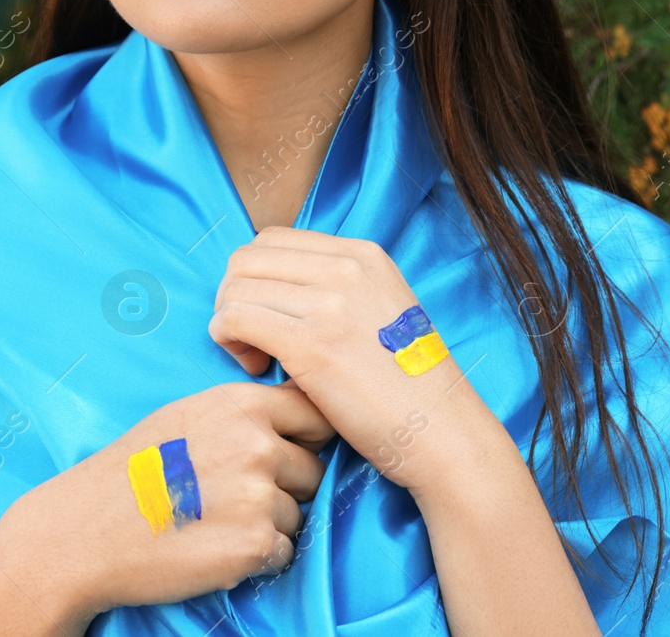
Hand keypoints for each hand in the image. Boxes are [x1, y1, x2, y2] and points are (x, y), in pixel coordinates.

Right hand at [22, 380, 334, 619]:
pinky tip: (215, 547)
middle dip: (285, 486)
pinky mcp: (254, 544)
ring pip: (298, 514)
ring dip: (269, 524)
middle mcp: (257, 444)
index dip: (307, 438)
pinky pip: (284, 552)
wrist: (85, 532)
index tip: (287, 453)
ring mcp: (258, 495)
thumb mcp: (188, 414)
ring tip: (215, 522)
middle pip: (312, 469)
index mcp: (242, 404)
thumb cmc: (134, 470)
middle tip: (232, 497)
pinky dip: (257, 557)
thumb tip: (299, 412)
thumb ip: (245, 412)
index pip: (316, 415)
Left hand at [209, 226, 470, 491]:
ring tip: (256, 358)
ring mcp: (330, 303)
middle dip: (233, 295)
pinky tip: (255, 368)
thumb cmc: (406, 384)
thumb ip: (336, 288)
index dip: (254, 276)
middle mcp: (346, 267)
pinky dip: (228, 341)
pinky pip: (235, 319)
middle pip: (247, 258)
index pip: (273, 240)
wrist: (440, 431)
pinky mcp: (311, 344)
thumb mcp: (381, 309)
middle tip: (251, 338)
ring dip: (230, 322)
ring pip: (236, 287)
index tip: (266, 315)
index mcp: (363, 254)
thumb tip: (274, 288)